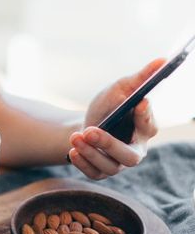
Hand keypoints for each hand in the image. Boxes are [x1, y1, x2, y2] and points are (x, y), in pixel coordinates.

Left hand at [68, 58, 163, 179]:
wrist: (83, 125)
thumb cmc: (107, 106)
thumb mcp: (120, 89)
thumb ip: (140, 78)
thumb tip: (161, 60)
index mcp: (144, 129)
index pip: (149, 127)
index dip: (145, 116)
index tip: (139, 102)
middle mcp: (135, 150)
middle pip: (130, 156)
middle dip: (109, 144)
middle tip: (90, 131)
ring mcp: (118, 164)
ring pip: (109, 166)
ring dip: (90, 151)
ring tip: (75, 136)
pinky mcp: (100, 172)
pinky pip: (93, 173)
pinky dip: (82, 162)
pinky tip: (73, 150)